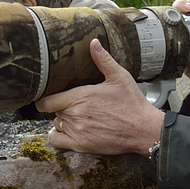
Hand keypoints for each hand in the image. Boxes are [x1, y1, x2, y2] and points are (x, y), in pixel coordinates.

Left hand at [38, 39, 165, 155]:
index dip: (45, 99)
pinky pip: (57, 141)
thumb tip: (94, 43)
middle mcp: (75, 114)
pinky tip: (68, 131)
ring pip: (56, 124)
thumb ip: (103, 60)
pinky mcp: (82, 145)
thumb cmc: (132, 103)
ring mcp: (77, 131)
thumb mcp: (119, 77)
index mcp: (80, 96)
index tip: (50, 97)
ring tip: (76, 117)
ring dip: (62, 121)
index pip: (46, 101)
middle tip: (73, 105)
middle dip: (61, 107)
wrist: (144, 129)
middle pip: (53, 111)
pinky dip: (58, 136)